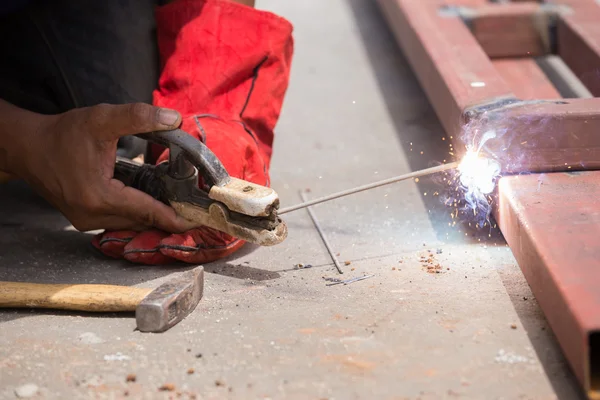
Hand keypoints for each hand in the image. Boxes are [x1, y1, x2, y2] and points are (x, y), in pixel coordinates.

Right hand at [10, 102, 193, 232]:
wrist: (29, 147)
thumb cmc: (63, 134)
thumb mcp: (101, 118)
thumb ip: (138, 117)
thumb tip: (174, 119)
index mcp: (98, 197)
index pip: (147, 211)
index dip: (174, 216)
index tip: (198, 219)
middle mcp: (92, 216)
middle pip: (142, 220)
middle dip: (168, 213)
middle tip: (193, 204)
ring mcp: (87, 222)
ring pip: (132, 223)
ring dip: (153, 213)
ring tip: (177, 200)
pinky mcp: (85, 220)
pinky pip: (120, 220)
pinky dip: (137, 211)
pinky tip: (151, 198)